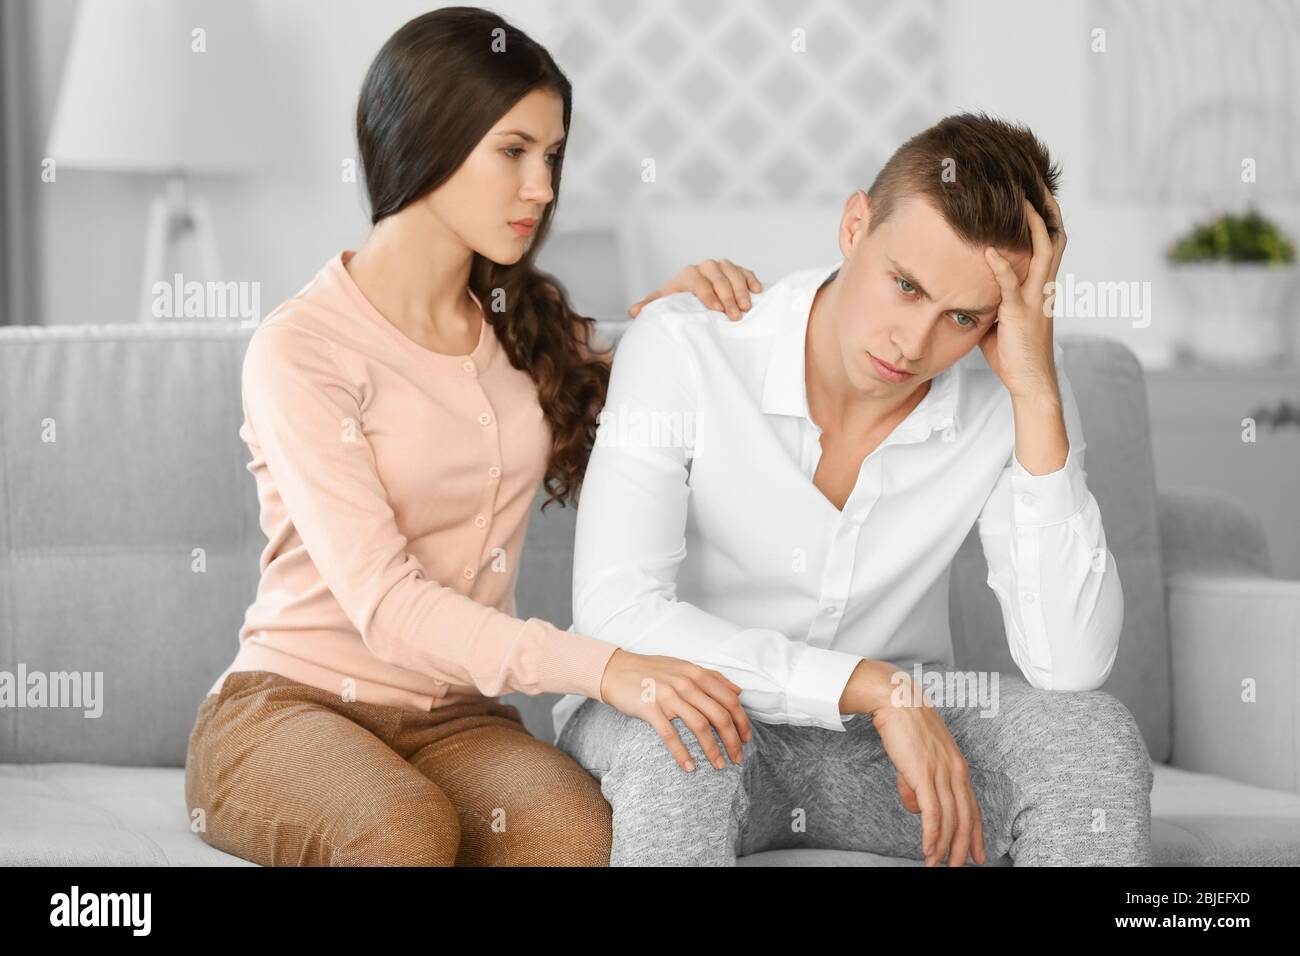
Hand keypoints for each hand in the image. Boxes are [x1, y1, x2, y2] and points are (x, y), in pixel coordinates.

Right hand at [599, 648, 752, 772]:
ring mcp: (667, 695)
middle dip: (733, 740)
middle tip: (737, 758)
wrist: (614, 670)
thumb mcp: (684, 667)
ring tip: (719, 765)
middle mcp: (685, 683)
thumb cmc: (651, 670)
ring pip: (700, 726)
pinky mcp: (649, 708)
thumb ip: (712, 677)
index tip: (746, 739)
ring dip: (713, 749)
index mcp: (696, 673)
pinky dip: (681, 753)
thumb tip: (738, 691)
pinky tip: (689, 767)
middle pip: (719, 715)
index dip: (742, 721)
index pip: (729, 699)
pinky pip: (670, 735)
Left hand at [628, 259, 761, 320]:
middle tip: (734, 315)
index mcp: (688, 274)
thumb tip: (634, 311)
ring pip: (733, 273)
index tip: (715, 310)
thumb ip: (652, 307)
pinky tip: (757, 292)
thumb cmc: (681, 302)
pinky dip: (751, 280)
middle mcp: (706, 267)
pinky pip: (746, 271)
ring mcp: (723, 266)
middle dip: (727, 296)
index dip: (707, 295)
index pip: (697, 281)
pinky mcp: (738, 269)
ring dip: (740, 290)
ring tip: (746, 308)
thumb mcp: (667, 304)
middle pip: (718, 277)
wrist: (697, 295)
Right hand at [871, 680, 985, 866]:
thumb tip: (917, 807)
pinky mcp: (924, 774)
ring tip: (936, 865)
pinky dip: (931, 836)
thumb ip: (920, 783)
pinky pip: (932, 813)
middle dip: (963, 849)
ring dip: (943, 848)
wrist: (897, 700)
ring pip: (949, 820)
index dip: (977, 835)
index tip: (979, 855)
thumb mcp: (919, 757)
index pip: (973, 808)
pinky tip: (929, 850)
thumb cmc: (906, 725)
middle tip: (958, 868)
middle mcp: (956, 772)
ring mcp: (941, 773)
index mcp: (959, 767)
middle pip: (965, 819)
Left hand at [979, 192, 1066, 401]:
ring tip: (1020, 200)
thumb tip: (964, 281)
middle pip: (1054, 236)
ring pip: (1042, 252)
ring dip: (1031, 225)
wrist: (1030, 381)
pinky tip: (988, 251)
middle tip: (1036, 180)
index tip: (1034, 190)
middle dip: (1047, 207)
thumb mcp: (998, 315)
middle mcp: (1044, 286)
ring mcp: (1036, 298)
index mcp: (1041, 284)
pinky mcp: (1021, 313)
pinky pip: (1012, 285)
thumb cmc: (1012, 351)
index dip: (1045, 215)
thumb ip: (988, 293)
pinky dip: (1000, 267)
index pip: (1049, 241)